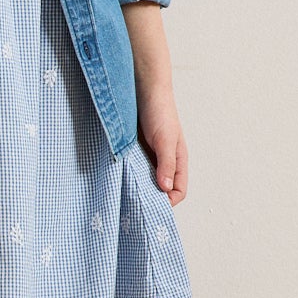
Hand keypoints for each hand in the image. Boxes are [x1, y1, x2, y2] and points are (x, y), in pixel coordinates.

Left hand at [137, 90, 187, 204]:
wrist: (143, 90)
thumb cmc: (160, 112)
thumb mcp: (165, 140)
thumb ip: (166, 163)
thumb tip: (166, 188)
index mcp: (178, 161)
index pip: (178, 191)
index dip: (168, 201)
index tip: (152, 206)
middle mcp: (165, 162)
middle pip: (161, 189)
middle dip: (151, 198)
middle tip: (136, 204)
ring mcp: (150, 157)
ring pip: (147, 180)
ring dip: (138, 187)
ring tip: (126, 193)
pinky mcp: (136, 151)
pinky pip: (134, 169)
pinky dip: (128, 175)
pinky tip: (119, 177)